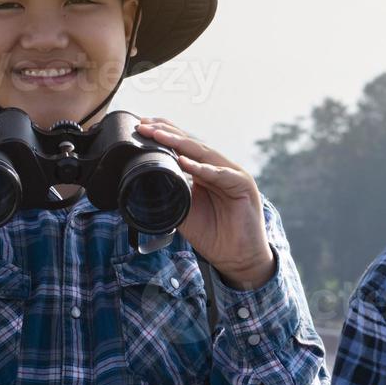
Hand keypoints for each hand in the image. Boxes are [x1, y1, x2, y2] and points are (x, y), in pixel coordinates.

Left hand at [134, 117, 274, 289]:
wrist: (238, 258)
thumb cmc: (214, 235)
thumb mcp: (184, 212)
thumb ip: (171, 195)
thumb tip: (145, 184)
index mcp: (205, 172)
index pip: (183, 148)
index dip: (164, 136)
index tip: (142, 126)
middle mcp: (219, 169)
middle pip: (191, 146)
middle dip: (167, 134)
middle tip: (145, 125)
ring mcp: (232, 174)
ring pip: (204, 154)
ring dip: (180, 144)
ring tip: (159, 136)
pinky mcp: (243, 186)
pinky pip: (221, 174)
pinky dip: (203, 168)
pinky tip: (185, 162)